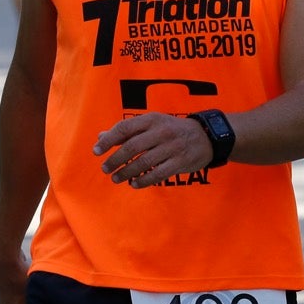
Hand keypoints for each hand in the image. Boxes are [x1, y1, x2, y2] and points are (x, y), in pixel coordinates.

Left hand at [94, 112, 212, 188]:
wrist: (206, 136)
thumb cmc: (172, 129)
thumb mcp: (152, 123)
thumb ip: (127, 130)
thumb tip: (101, 137)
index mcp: (152, 119)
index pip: (125, 128)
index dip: (108, 140)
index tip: (96, 151)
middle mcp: (161, 132)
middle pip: (132, 147)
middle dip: (115, 159)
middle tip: (105, 168)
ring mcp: (171, 148)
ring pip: (143, 163)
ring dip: (126, 172)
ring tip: (116, 178)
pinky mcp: (180, 162)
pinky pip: (158, 174)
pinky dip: (143, 181)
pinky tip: (134, 184)